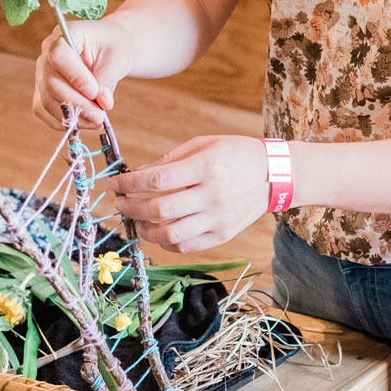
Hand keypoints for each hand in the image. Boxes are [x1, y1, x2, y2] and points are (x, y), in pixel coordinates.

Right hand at [32, 21, 132, 129]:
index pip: (59, 56)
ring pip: (47, 100)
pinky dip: (61, 121)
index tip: (94, 92)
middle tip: (100, 117)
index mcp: (65, 34)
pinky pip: (43, 110)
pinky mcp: (43, 91)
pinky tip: (83, 124)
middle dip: (77, 104)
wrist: (106, 49)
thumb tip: (103, 104)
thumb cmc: (112, 46)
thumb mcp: (118, 57)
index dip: (75, 77)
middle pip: (51, 83)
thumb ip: (108, 78)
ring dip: (71, 116)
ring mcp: (42, 73)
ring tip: (96, 121)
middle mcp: (47, 53)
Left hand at [107, 135, 266, 252]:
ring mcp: (218, 219)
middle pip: (159, 209)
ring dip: (145, 229)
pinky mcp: (222, 235)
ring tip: (137, 219)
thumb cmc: (235, 155)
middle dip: (131, 207)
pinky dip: (165, 242)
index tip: (115, 184)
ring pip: (170, 234)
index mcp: (206, 167)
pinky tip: (158, 231)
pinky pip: (185, 246)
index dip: (130, 184)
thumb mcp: (203, 144)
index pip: (157, 180)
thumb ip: (169, 160)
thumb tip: (137, 175)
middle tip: (120, 203)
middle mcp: (212, 195)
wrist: (274, 176)